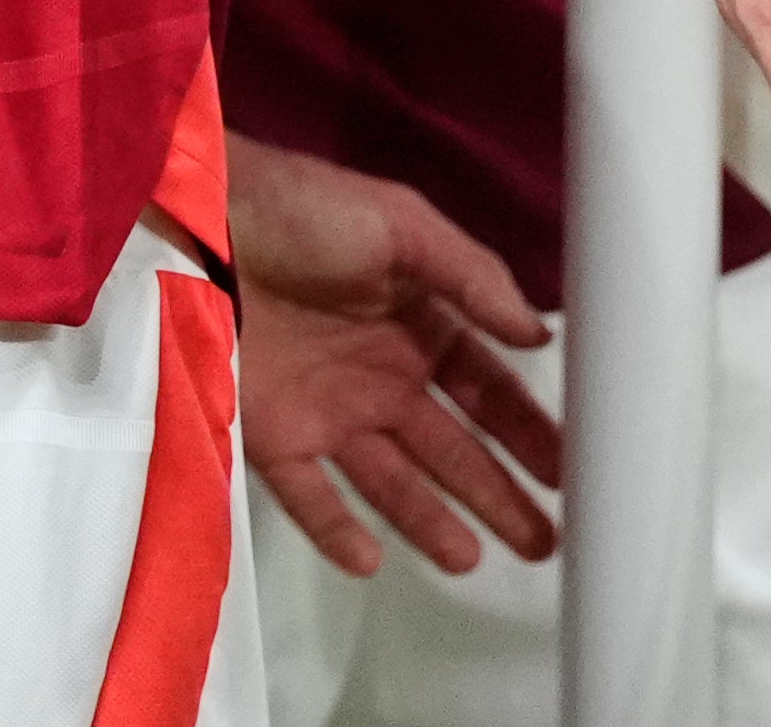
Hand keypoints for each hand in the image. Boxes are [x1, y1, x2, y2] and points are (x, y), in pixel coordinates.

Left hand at [233, 136, 561, 578]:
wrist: (201, 219)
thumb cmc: (303, 210)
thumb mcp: (403, 226)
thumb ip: (474, 279)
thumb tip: (541, 334)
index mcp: (417, 322)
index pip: (486, 388)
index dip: (527, 431)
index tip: (569, 472)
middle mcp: (380, 375)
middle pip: (450, 448)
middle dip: (498, 493)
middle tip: (545, 542)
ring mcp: (328, 409)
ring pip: (391, 482)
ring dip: (433, 521)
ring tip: (473, 560)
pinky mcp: (273, 434)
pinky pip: (310, 495)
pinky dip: (338, 531)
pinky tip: (371, 560)